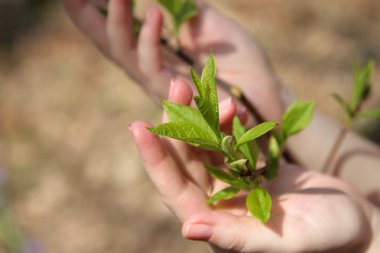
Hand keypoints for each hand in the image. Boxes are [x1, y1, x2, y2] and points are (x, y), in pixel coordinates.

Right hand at [60, 0, 283, 118]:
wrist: (268, 96)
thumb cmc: (240, 64)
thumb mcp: (209, 25)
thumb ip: (186, 9)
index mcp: (159, 56)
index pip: (121, 32)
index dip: (94, 13)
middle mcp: (154, 74)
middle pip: (115, 44)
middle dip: (96, 15)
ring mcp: (165, 87)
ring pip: (130, 56)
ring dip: (121, 21)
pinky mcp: (183, 98)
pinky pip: (159, 69)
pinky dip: (153, 42)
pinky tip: (156, 13)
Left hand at [130, 79, 376, 252]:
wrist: (353, 219)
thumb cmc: (326, 237)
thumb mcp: (285, 241)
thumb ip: (237, 238)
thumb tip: (189, 228)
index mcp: (216, 223)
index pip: (174, 190)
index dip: (155, 160)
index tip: (138, 127)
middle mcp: (217, 200)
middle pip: (185, 159)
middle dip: (178, 123)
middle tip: (177, 86)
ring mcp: (232, 180)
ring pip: (206, 143)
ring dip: (203, 114)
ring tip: (209, 90)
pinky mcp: (249, 164)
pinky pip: (231, 137)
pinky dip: (229, 119)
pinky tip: (233, 105)